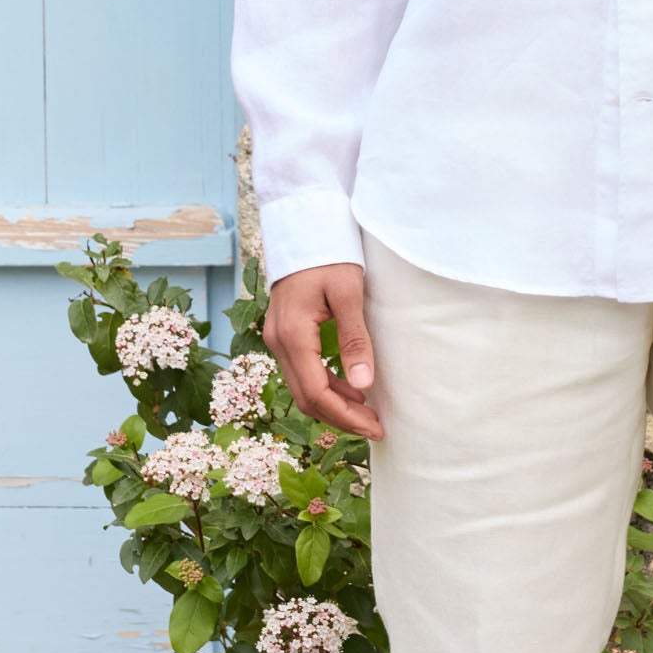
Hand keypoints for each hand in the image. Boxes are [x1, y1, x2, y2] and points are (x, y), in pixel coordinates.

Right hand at [260, 262, 384, 441]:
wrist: (304, 225)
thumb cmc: (329, 254)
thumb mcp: (348, 293)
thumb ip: (354, 339)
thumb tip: (364, 386)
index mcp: (293, 335)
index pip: (316, 393)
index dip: (346, 417)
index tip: (376, 427)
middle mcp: (278, 341)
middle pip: (306, 397)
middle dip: (340, 418)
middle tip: (375, 426)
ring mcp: (277, 338)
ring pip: (302, 387)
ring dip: (333, 404)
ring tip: (367, 412)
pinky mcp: (283, 333)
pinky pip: (301, 371)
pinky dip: (325, 385)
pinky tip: (351, 388)